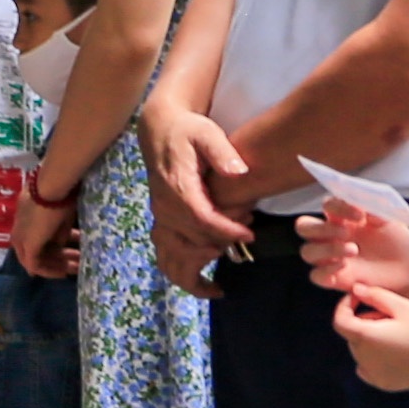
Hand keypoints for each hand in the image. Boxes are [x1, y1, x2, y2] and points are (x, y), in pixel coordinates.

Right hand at [144, 104, 250, 270]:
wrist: (160, 130)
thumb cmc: (188, 131)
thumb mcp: (207, 132)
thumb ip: (222, 152)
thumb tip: (239, 171)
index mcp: (176, 186)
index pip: (201, 218)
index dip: (226, 230)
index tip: (249, 234)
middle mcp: (163, 205)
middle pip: (191, 239)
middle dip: (220, 243)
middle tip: (246, 237)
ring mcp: (160, 216)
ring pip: (175, 253)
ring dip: (199, 265)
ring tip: (225, 265)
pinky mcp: (161, 221)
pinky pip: (167, 254)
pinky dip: (184, 271)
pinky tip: (207, 277)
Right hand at [302, 196, 408, 303]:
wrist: (407, 266)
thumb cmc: (396, 239)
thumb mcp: (390, 221)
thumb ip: (375, 210)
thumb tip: (363, 204)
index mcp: (342, 216)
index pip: (327, 205)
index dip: (338, 207)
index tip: (360, 215)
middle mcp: (330, 235)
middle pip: (304, 227)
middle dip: (321, 229)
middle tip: (346, 233)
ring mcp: (329, 257)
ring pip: (308, 252)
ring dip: (327, 250)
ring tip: (353, 250)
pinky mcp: (334, 278)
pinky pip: (316, 276)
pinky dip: (326, 271)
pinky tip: (343, 267)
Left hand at [335, 285, 408, 391]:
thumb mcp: (403, 306)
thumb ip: (375, 295)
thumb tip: (355, 289)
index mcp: (365, 338)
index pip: (340, 320)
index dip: (345, 305)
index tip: (360, 297)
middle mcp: (363, 359)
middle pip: (353, 334)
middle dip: (364, 320)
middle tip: (391, 315)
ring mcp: (372, 374)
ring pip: (361, 350)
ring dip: (370, 338)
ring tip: (398, 332)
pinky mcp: (383, 384)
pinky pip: (368, 367)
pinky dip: (374, 357)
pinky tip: (395, 351)